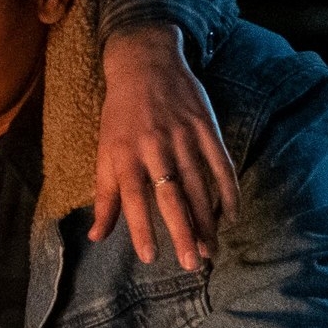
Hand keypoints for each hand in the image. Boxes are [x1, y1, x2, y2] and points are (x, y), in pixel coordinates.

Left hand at [92, 26, 235, 271]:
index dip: (142, 229)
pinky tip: (232, 214)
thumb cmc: (120, 116)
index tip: (151, 258)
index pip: (133, 199)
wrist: (145, 64)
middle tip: (194, 263)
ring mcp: (184, 137)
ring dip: (208, 219)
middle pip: (172, 197)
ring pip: (199, 186)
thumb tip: (95, 237)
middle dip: (184, 232)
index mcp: (125, 155)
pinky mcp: (207, 127)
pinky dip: (229, 190)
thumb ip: (105, 196)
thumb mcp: (105, 152)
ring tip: (211, 247)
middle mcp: (154, 148)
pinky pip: (222, 164)